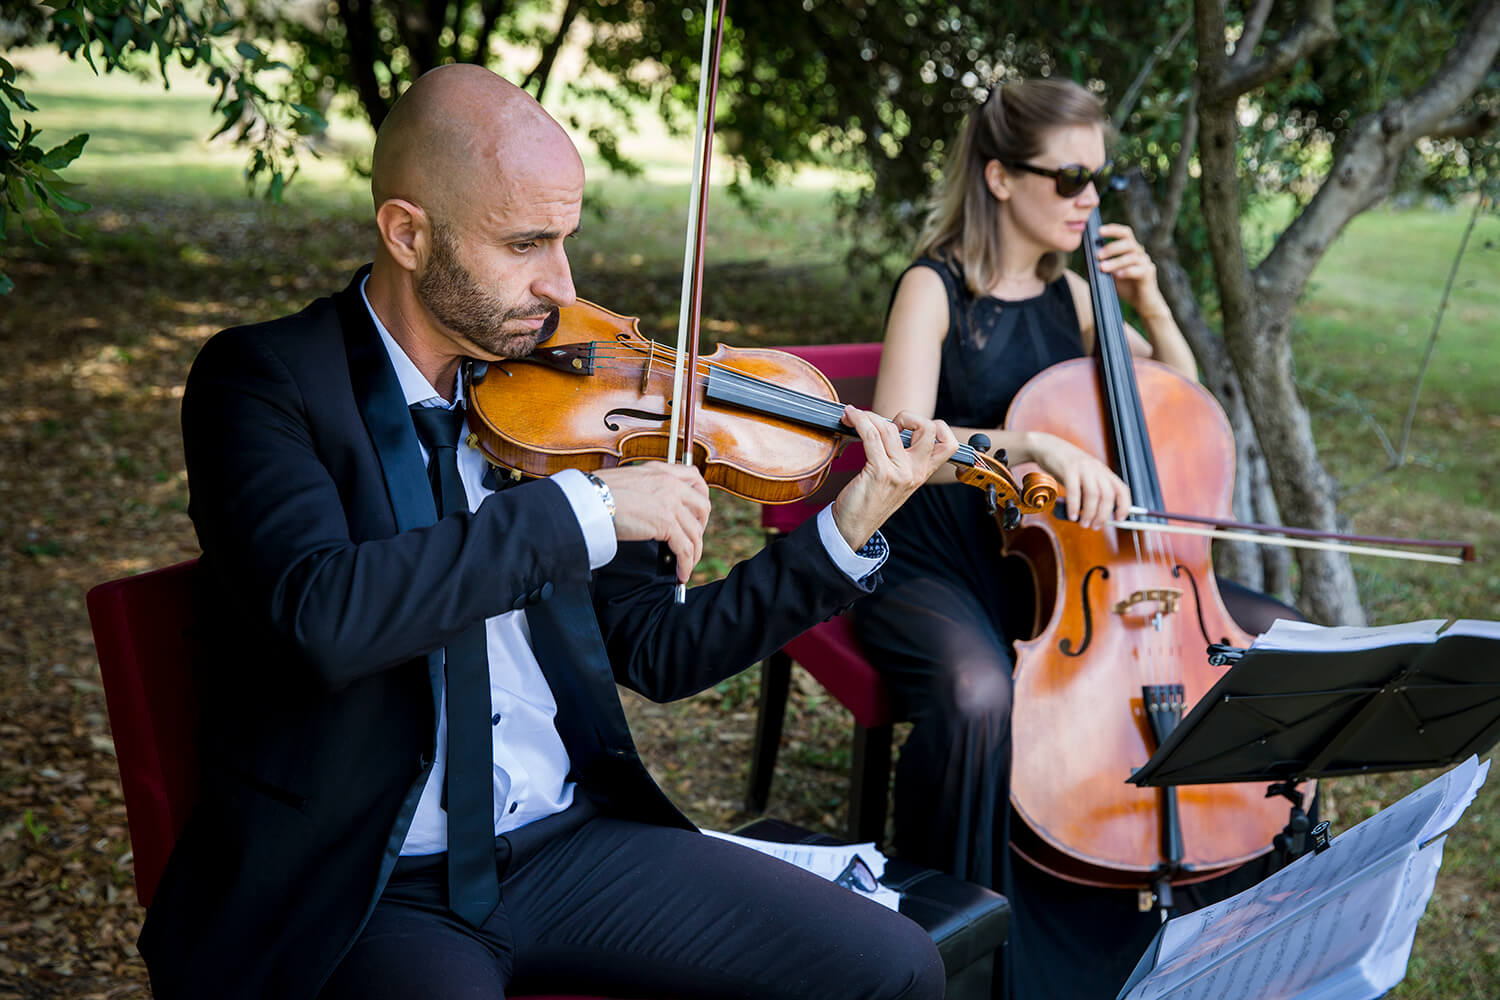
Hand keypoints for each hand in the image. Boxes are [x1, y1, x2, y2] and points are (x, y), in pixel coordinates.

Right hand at [594, 463, 710, 583]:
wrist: (589, 499)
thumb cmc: (597, 492)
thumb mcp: (627, 480)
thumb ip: (644, 488)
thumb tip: (647, 505)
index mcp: (661, 471)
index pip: (695, 479)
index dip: (700, 498)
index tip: (695, 514)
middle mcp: (670, 483)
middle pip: (703, 507)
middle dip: (700, 528)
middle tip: (691, 541)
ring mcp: (670, 503)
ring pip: (695, 533)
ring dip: (694, 553)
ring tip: (686, 566)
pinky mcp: (666, 523)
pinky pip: (685, 549)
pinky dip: (686, 564)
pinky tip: (681, 573)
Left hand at [832, 406, 958, 549]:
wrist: (854, 528)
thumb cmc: (869, 502)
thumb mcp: (896, 481)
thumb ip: (902, 459)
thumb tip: (890, 427)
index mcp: (922, 473)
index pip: (949, 444)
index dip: (937, 427)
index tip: (910, 428)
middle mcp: (915, 472)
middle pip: (929, 428)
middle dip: (908, 416)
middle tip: (886, 424)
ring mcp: (899, 472)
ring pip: (891, 428)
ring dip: (869, 416)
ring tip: (855, 416)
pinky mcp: (880, 473)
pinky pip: (871, 436)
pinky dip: (859, 421)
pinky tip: (850, 417)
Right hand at [1025, 432, 1129, 530]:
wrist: (1046, 446)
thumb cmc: (1064, 466)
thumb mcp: (1083, 476)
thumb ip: (1090, 492)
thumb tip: (1096, 515)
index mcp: (1103, 471)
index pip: (1122, 489)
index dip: (1124, 506)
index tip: (1119, 519)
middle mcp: (1096, 468)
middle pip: (1108, 495)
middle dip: (1103, 515)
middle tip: (1095, 526)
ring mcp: (1083, 467)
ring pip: (1093, 494)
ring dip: (1090, 513)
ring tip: (1083, 523)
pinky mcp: (1068, 468)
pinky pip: (1074, 491)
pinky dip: (1074, 506)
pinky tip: (1072, 515)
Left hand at [1097, 223, 1168, 320]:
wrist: (1142, 302)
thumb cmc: (1125, 286)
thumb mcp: (1110, 274)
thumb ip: (1102, 265)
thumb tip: (1086, 259)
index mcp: (1131, 249)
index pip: (1125, 233)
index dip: (1113, 230)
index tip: (1099, 231)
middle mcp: (1140, 253)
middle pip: (1128, 243)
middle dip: (1111, 247)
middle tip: (1098, 255)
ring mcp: (1145, 263)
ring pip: (1131, 257)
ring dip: (1115, 261)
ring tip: (1102, 268)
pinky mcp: (1148, 274)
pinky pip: (1138, 270)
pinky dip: (1126, 271)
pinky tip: (1117, 276)